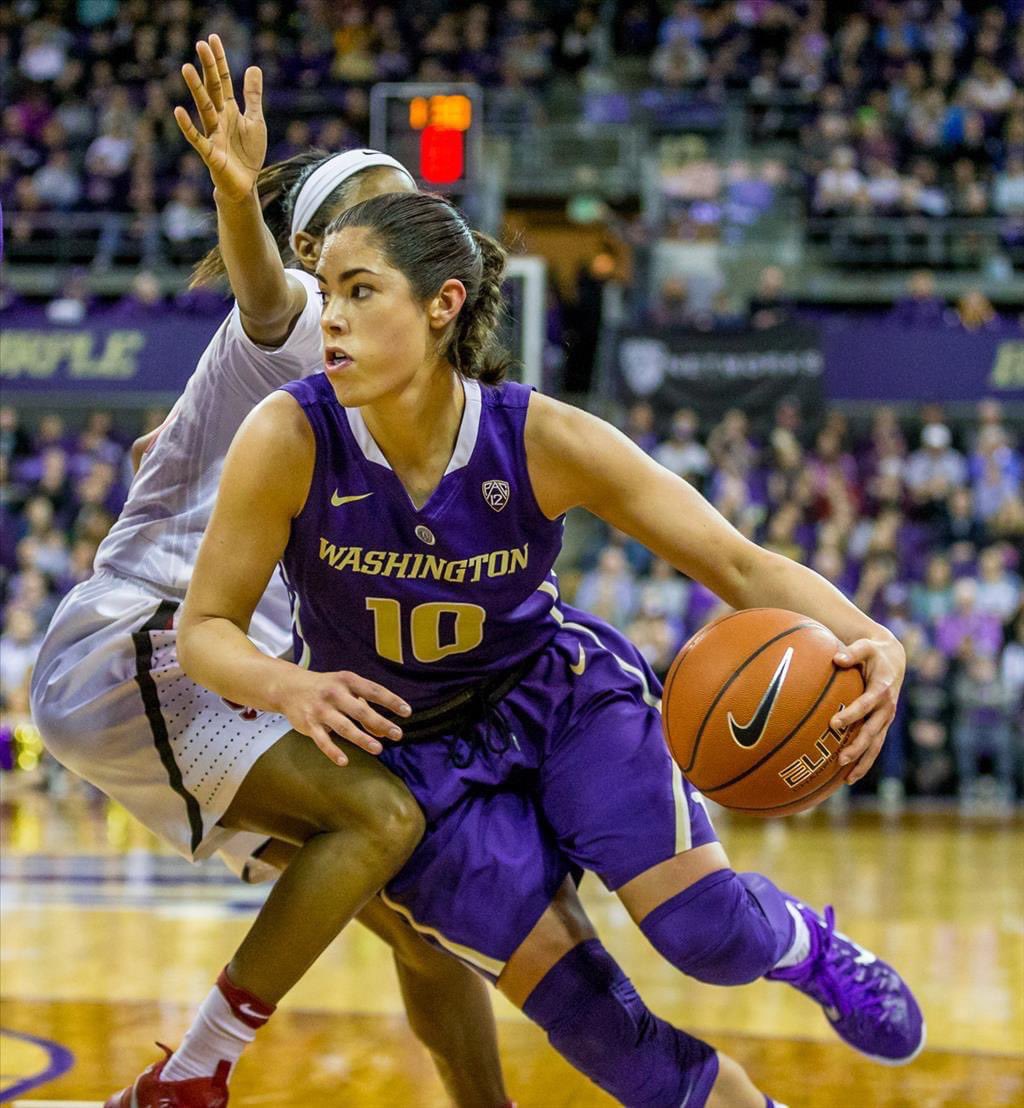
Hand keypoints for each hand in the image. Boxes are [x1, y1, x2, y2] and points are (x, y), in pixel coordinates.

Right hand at [173, 35, 265, 202]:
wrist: (245, 185)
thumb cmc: (248, 154)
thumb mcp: (255, 121)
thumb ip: (252, 96)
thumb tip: (253, 67)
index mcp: (229, 110)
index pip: (222, 81)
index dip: (219, 61)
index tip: (212, 38)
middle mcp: (218, 119)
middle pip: (212, 90)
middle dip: (207, 68)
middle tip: (200, 44)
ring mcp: (213, 135)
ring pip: (204, 109)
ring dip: (196, 90)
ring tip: (187, 68)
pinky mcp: (211, 154)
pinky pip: (197, 139)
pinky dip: (188, 127)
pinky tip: (179, 111)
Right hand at [278, 669, 411, 766]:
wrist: (289, 687)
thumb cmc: (326, 689)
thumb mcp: (346, 691)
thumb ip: (364, 708)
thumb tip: (383, 732)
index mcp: (347, 681)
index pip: (374, 690)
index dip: (391, 701)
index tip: (407, 712)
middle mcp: (334, 693)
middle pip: (361, 710)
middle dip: (381, 723)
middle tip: (398, 734)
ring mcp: (321, 709)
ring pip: (344, 727)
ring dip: (362, 739)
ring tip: (378, 749)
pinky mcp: (308, 724)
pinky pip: (322, 740)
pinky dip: (333, 751)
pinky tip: (344, 761)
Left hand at [831, 633, 905, 784]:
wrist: (895, 659)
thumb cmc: (874, 652)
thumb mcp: (866, 646)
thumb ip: (853, 652)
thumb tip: (837, 658)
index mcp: (882, 689)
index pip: (866, 704)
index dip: (852, 714)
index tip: (834, 723)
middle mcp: (887, 708)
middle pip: (872, 731)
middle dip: (857, 747)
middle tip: (839, 758)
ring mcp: (886, 719)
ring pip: (876, 745)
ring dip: (862, 762)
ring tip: (847, 778)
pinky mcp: (883, 725)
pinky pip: (875, 747)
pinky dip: (865, 762)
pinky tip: (849, 776)